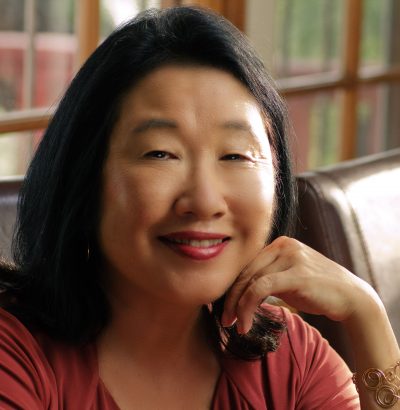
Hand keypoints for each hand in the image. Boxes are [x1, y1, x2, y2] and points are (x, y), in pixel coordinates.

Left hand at [222, 236, 379, 333]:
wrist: (351, 297)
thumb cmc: (317, 290)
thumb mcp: (288, 278)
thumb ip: (267, 277)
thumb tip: (238, 291)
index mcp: (279, 244)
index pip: (247, 265)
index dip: (232, 287)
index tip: (226, 308)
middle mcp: (283, 245)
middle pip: (246, 271)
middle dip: (231, 298)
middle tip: (224, 319)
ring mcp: (291, 256)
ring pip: (251, 280)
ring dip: (238, 306)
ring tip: (234, 325)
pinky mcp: (297, 273)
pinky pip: (261, 288)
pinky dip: (248, 307)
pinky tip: (246, 324)